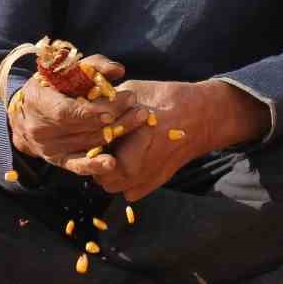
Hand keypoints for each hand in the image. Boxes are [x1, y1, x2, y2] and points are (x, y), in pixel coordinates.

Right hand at [7, 55, 149, 165]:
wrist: (25, 114)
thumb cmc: (50, 86)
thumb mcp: (65, 70)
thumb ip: (93, 66)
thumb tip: (118, 70)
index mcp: (38, 100)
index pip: (66, 111)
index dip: (93, 111)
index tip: (121, 101)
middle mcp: (40, 128)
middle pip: (82, 127)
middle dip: (115, 118)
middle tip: (138, 107)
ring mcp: (48, 147)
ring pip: (87, 142)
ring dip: (116, 133)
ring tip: (139, 119)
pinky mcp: (57, 160)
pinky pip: (77, 165)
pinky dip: (94, 165)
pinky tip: (112, 163)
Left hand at [61, 80, 269, 200]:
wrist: (201, 115)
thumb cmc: (165, 99)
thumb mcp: (131, 92)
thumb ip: (104, 104)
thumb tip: (80, 105)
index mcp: (126, 140)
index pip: (91, 152)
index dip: (87, 141)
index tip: (89, 132)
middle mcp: (134, 166)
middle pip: (98, 172)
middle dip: (96, 158)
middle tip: (101, 142)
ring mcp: (144, 179)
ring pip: (111, 186)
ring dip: (109, 172)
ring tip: (115, 151)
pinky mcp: (154, 184)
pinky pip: (129, 191)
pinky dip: (126, 180)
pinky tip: (131, 159)